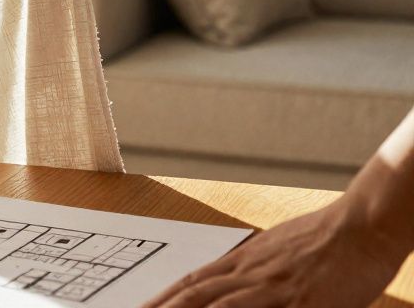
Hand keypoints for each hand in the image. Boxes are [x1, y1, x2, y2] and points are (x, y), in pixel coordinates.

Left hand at [143, 198, 404, 307]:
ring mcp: (276, 288)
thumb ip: (249, 268)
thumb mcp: (275, 250)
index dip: (163, 297)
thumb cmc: (322, 238)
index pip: (192, 282)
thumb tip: (226, 280)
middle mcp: (251, 273)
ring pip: (224, 306)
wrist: (363, 225)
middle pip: (196, 294)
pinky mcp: (305, 301)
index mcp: (244, 260)